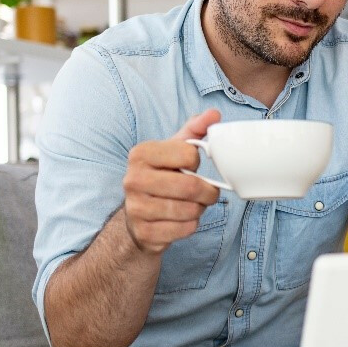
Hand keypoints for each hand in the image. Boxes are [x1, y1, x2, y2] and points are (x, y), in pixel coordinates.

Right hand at [121, 109, 222, 254]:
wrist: (136, 217)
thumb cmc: (160, 178)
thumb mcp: (173, 151)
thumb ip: (194, 131)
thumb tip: (214, 114)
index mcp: (140, 154)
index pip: (188, 154)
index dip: (197, 163)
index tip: (191, 167)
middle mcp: (133, 179)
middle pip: (190, 186)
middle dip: (207, 192)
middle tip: (207, 192)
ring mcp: (136, 208)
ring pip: (190, 210)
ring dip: (199, 209)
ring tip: (193, 204)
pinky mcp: (144, 232)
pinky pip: (184, 229)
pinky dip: (191, 225)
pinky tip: (182, 219)